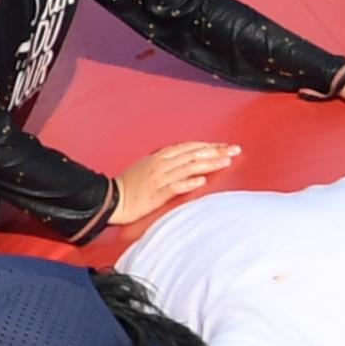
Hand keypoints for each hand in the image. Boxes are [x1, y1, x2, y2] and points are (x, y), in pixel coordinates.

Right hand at [114, 140, 240, 224]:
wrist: (110, 199)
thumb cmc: (128, 186)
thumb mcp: (145, 168)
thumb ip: (164, 163)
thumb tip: (184, 161)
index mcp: (157, 158)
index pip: (187, 147)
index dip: (207, 145)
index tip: (224, 146)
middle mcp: (160, 164)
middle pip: (191, 154)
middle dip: (215, 151)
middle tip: (234, 149)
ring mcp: (158, 178)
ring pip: (187, 167)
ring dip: (208, 163)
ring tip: (226, 161)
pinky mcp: (156, 193)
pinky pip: (174, 186)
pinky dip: (188, 182)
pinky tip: (201, 180)